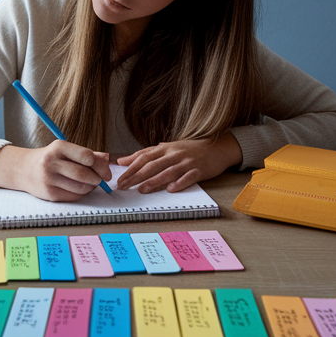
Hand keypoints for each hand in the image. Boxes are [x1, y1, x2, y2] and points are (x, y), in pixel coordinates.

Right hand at [0, 141, 110, 202]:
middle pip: (84, 174)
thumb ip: (87, 154)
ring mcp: (49, 179)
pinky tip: (79, 188)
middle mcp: (52, 162)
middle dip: (98, 178)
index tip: (106, 171)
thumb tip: (107, 158)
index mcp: (58, 147)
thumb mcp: (65, 150)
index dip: (101, 165)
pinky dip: (81, 194)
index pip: (87, 156)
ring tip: (90, 183)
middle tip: (101, 179)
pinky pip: (74, 196)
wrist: (24, 169)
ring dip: (91, 187)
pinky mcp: (49, 194)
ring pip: (81, 187)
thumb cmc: (50, 158)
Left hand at [115, 135, 242, 193]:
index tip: (119, 178)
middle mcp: (174, 154)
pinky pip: (188, 177)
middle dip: (137, 176)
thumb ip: (145, 154)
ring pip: (168, 172)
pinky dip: (180, 183)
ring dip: (154, 181)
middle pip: (152, 165)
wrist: (216, 147)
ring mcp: (187, 162)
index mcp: (165, 148)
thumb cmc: (189, 149)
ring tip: (142, 189)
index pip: (144, 157)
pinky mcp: (199, 170)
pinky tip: (171, 189)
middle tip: (124, 186)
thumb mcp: (167, 148)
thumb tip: (122, 161)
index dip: (130, 168)